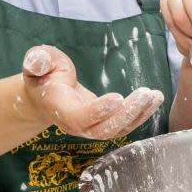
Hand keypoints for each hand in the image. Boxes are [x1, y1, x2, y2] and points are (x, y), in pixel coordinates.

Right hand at [19, 45, 163, 138]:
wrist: (46, 94)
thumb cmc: (43, 74)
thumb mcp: (37, 61)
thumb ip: (36, 60)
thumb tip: (37, 61)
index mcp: (60, 109)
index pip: (80, 117)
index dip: (98, 111)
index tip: (118, 97)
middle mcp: (77, 124)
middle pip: (103, 130)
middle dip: (126, 115)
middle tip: (145, 94)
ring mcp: (91, 128)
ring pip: (117, 131)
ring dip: (139, 115)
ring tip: (155, 95)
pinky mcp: (104, 124)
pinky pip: (125, 126)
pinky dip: (142, 115)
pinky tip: (155, 99)